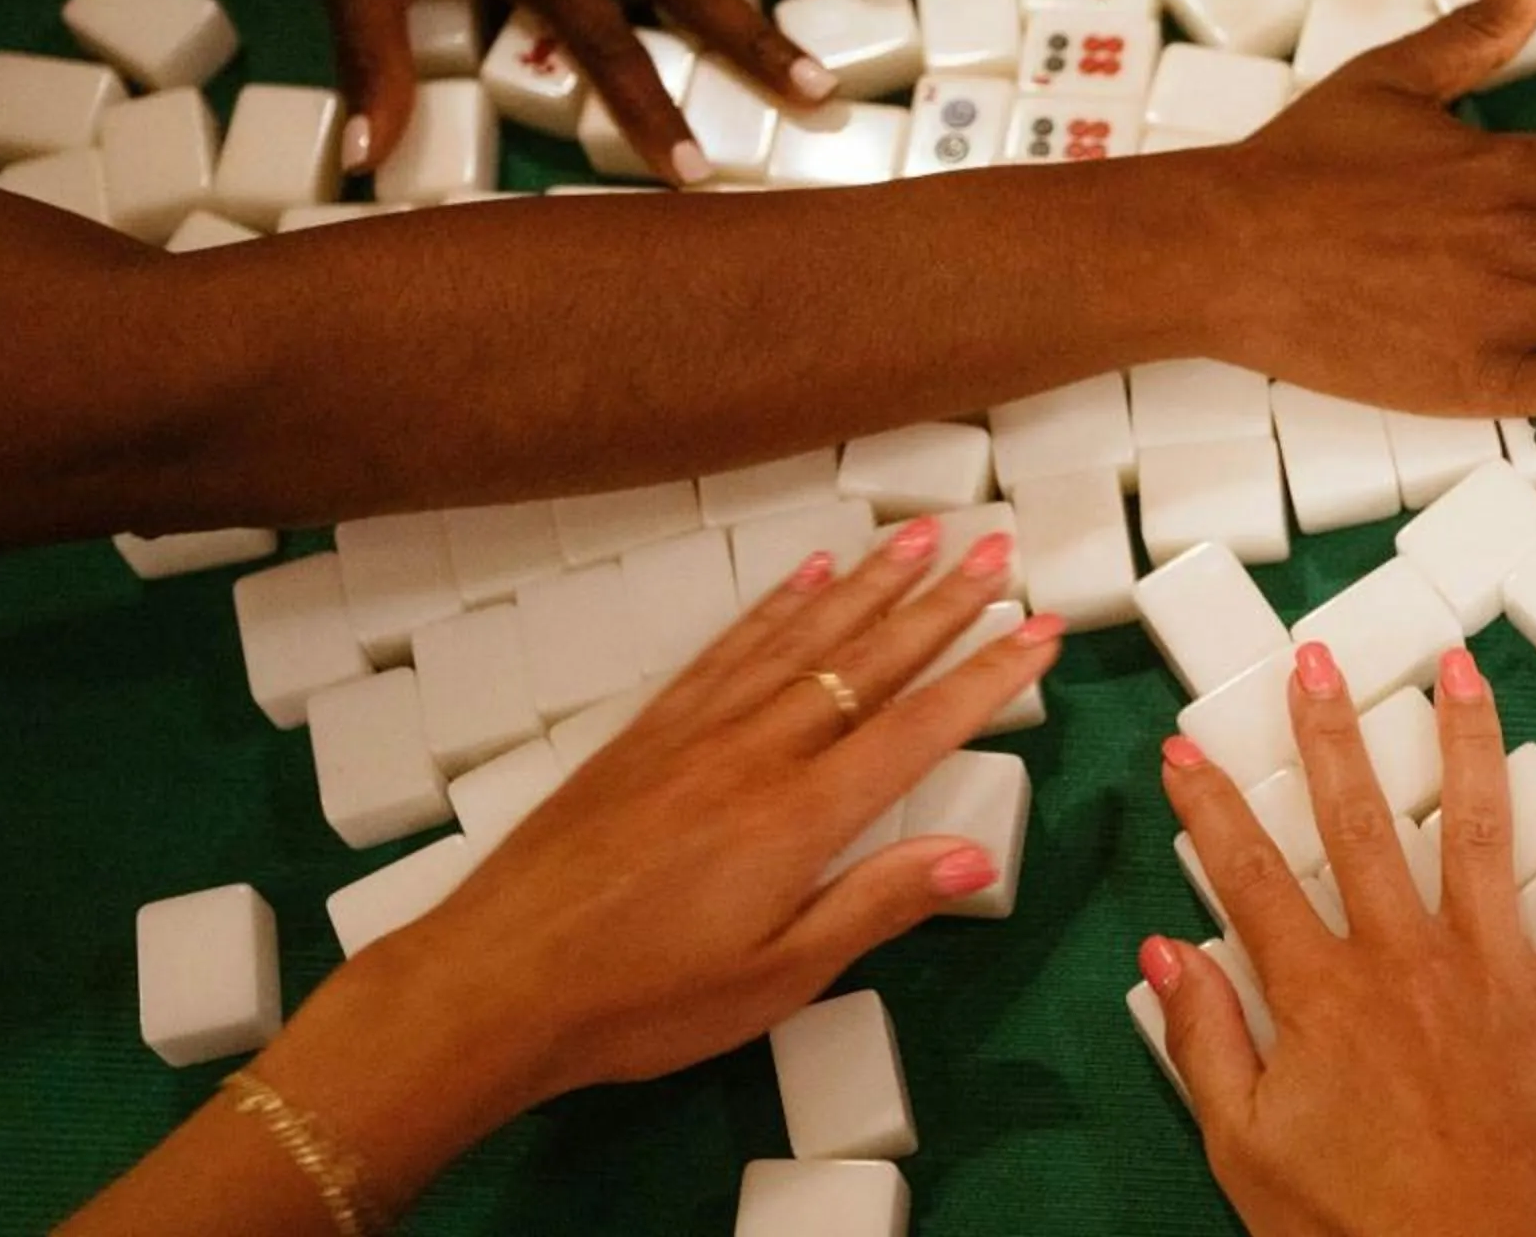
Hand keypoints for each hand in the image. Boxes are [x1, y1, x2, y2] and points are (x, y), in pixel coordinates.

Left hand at [64, 524, 1062, 1233]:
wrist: (496, 980)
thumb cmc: (643, 999)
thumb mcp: (775, 979)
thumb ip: (874, 907)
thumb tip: (971, 858)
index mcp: (800, 817)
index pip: (916, 729)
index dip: (985, 679)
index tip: (1039, 632)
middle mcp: (757, 753)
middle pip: (867, 663)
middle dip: (941, 605)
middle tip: (999, 552)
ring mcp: (698, 732)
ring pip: (801, 638)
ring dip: (868, 584)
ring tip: (921, 536)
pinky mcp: (649, 732)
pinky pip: (728, 650)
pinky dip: (776, 609)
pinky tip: (808, 577)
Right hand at [1145, 642, 1535, 1236]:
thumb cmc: (1363, 1236)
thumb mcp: (1246, 1154)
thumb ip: (1204, 1045)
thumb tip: (1162, 951)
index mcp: (1319, 995)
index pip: (1249, 876)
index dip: (1211, 808)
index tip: (1186, 750)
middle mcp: (1404, 959)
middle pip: (1359, 821)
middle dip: (1331, 732)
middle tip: (1317, 660)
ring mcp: (1494, 969)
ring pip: (1477, 825)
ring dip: (1465, 737)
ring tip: (1458, 664)